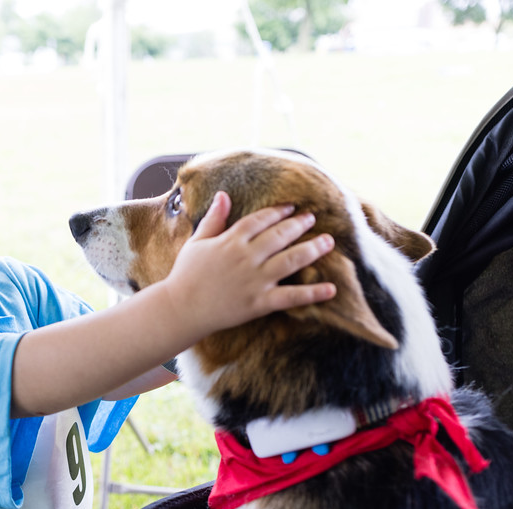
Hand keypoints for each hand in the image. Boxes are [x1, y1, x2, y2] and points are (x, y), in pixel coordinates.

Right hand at [160, 191, 335, 338]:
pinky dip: (312, 293)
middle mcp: (246, 257)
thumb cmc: (185, 275)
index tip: (290, 207)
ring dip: (312, 249)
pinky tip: (331, 288)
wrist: (180, 309)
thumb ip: (214, 219)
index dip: (277, 212)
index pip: (259, 220)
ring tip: (328, 242)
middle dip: (299, 224)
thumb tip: (223, 195)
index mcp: (230, 241)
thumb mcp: (197, 242)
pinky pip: (291, 297)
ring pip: (290, 260)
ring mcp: (255, 280)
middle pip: (279, 235)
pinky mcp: (259, 303)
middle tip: (313, 217)